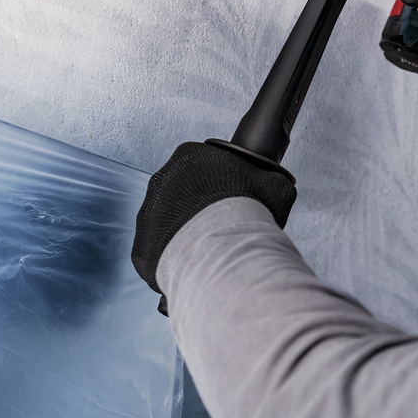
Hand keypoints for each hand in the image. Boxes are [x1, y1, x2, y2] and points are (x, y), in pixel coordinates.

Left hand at [132, 142, 296, 313]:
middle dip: (203, 205)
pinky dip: (178, 256)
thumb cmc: (244, 215)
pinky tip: (199, 261)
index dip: (223, 180)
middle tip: (226, 222)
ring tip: (214, 245)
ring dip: (189, 231)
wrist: (221, 252)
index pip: (205, 163)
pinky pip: (161, 251)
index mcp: (190, 156)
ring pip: (171, 221)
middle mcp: (161, 180)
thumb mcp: (275, 184)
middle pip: (184, 191)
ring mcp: (148, 214)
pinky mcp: (142, 247)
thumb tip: (272, 179)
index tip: (235, 194)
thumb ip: (268, 176)